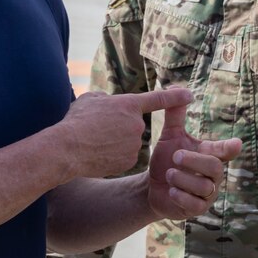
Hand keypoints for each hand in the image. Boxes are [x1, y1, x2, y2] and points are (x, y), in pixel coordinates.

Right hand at [59, 88, 192, 179]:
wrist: (68, 149)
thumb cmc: (76, 121)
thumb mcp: (90, 100)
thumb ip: (106, 100)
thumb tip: (109, 103)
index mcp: (129, 105)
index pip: (159, 99)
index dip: (176, 97)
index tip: (189, 95)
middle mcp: (136, 125)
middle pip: (133, 124)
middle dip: (119, 126)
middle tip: (98, 129)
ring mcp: (134, 145)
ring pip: (128, 141)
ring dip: (115, 142)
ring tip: (94, 142)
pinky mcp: (129, 162)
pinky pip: (124, 156)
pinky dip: (113, 156)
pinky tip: (98, 155)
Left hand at [147, 101, 241, 218]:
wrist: (152, 186)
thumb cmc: (167, 159)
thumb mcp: (170, 136)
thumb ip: (175, 115)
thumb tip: (175, 87)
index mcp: (209, 155)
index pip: (225, 151)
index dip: (230, 148)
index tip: (236, 144)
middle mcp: (212, 175)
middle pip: (215, 167)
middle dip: (194, 161)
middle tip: (175, 155)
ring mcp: (207, 193)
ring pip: (204, 187)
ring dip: (184, 179)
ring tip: (168, 173)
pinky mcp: (197, 209)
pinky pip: (195, 204)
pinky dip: (181, 196)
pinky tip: (170, 190)